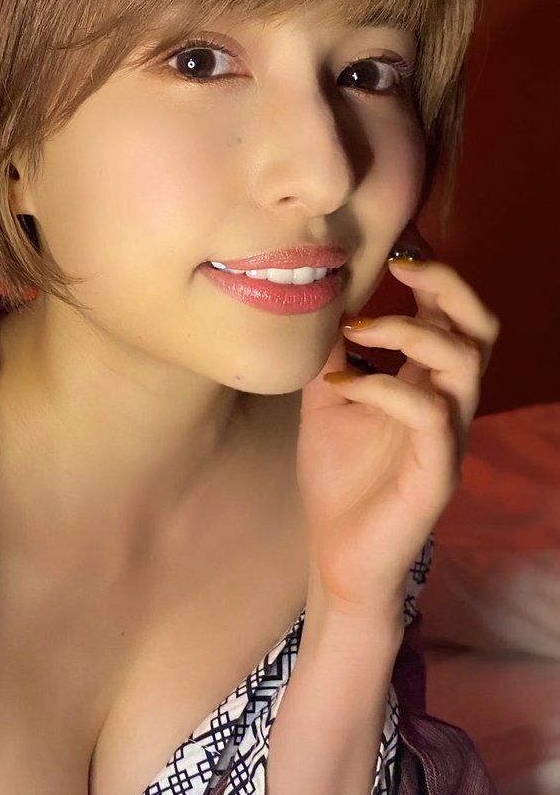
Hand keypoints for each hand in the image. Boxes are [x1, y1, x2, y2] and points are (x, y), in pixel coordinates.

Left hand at [297, 254, 500, 616]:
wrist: (336, 555)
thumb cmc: (339, 478)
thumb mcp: (326, 401)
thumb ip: (331, 355)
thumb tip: (315, 299)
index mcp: (427, 382)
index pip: (451, 314)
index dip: (433, 271)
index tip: (394, 238)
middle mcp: (449, 403)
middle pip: (480, 326)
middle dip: (445, 283)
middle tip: (396, 265)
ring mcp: (449, 437)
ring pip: (464, 362)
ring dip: (409, 330)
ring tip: (355, 329)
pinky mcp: (438, 472)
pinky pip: (430, 415)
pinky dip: (383, 388)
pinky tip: (341, 387)